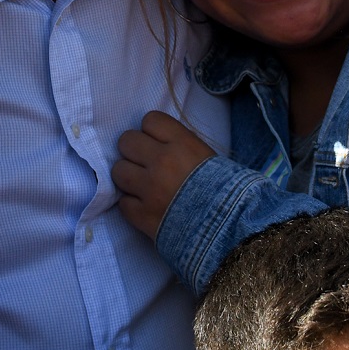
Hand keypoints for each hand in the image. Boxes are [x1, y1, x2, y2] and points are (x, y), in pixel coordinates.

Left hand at [112, 111, 215, 239]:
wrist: (230, 229)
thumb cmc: (227, 192)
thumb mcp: (210, 158)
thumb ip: (183, 146)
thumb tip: (161, 143)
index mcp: (182, 144)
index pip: (150, 120)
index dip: (152, 131)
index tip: (158, 142)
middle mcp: (161, 161)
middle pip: (127, 140)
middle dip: (134, 150)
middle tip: (145, 162)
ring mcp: (149, 188)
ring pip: (118, 170)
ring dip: (128, 176)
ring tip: (142, 185)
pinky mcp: (141, 214)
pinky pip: (122, 202)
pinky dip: (132, 205)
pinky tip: (146, 207)